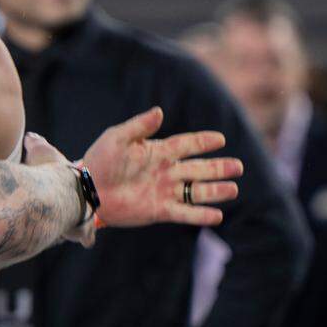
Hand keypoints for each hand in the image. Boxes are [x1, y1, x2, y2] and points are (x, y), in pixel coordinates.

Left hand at [81, 107, 240, 227]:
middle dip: (218, 168)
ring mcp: (164, 191)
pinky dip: (201, 214)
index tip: (220, 139)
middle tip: (238, 166)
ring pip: (196, 191)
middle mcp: (165, 171)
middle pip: (199, 169)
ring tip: (233, 188)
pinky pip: (185, 213)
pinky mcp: (159, 210)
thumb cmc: (100, 161)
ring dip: (216, 190)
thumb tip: (160, 111)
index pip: (187, 145)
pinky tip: (217, 214)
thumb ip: (140, 126)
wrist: (87, 190)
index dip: (204, 142)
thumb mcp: (118, 138)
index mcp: (157, 152)